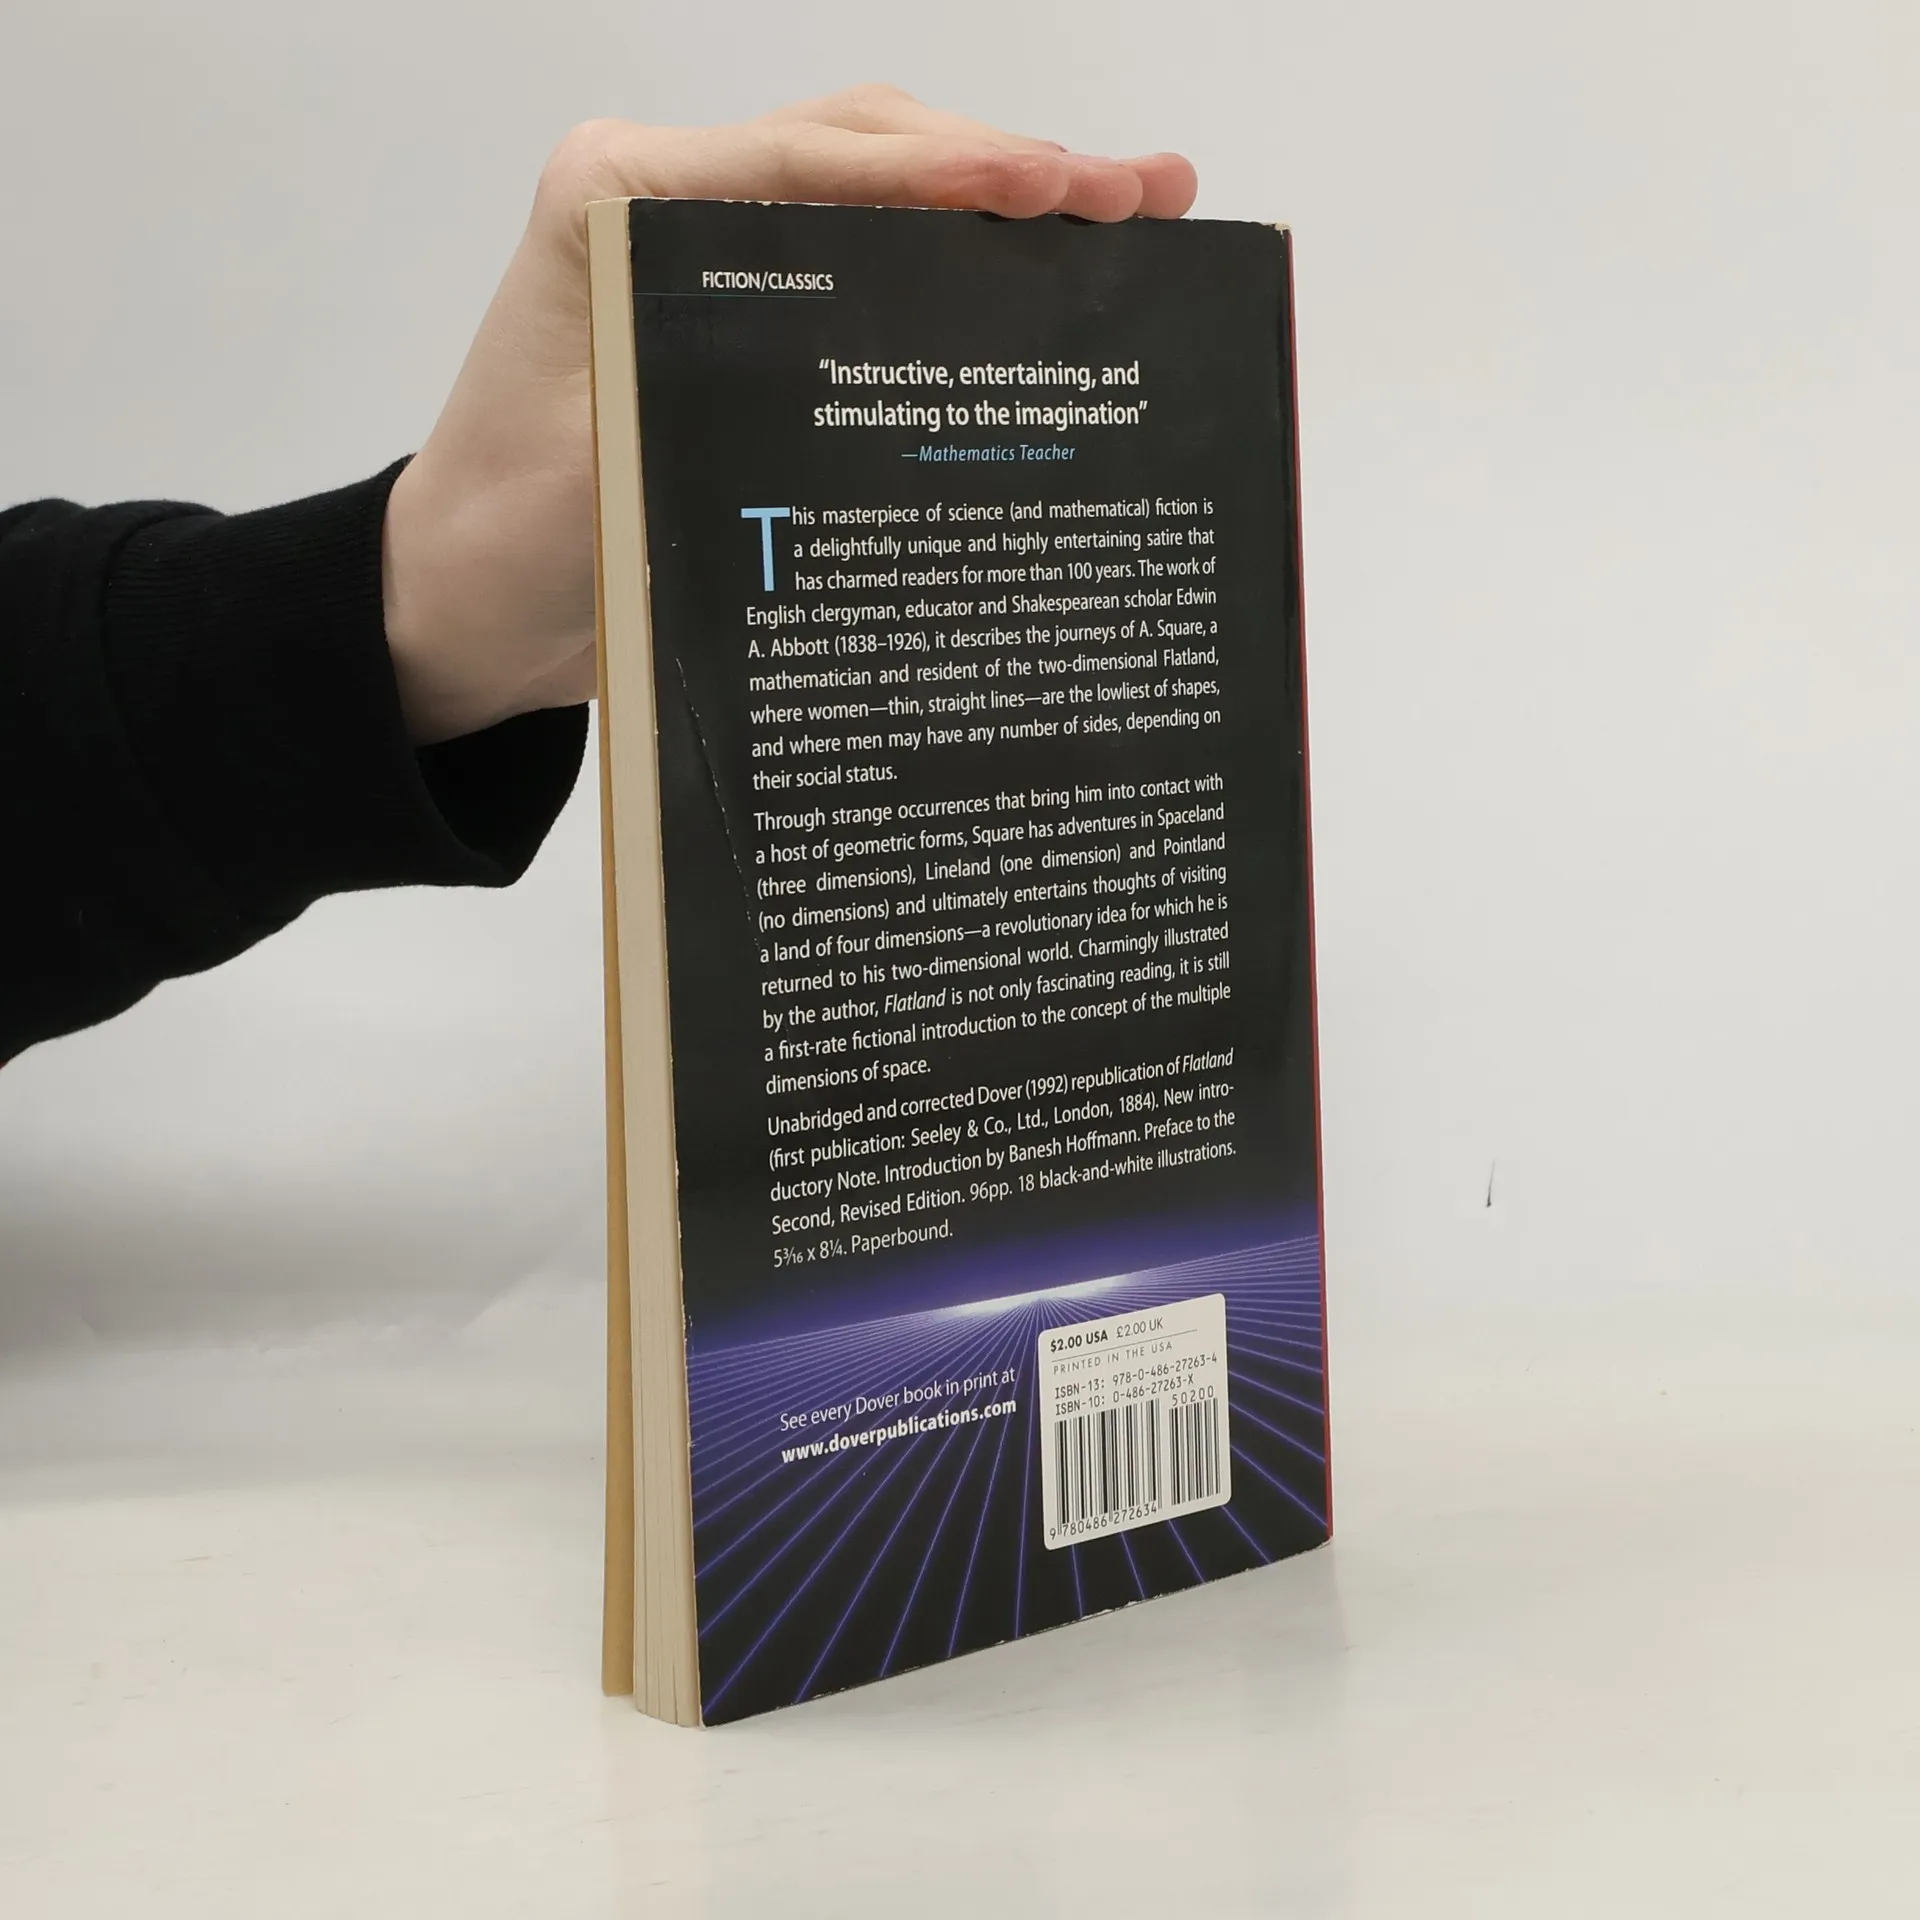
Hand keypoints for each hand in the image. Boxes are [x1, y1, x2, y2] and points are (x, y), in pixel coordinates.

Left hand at [380, 86, 1197, 743]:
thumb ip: (718, 392)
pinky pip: (865, 273)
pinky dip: (956, 273)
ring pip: (878, 195)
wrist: (458, 604)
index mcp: (621, 200)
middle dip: (1011, 168)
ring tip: (1132, 218)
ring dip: (1002, 205)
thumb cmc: (509, 543)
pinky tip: (1042, 284)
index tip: (1061, 188)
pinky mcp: (745, 320)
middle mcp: (671, 203)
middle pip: (863, 152)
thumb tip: (895, 377)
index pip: (810, 159)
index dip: (948, 170)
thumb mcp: (607, 468)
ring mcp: (713, 256)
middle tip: (1147, 194)